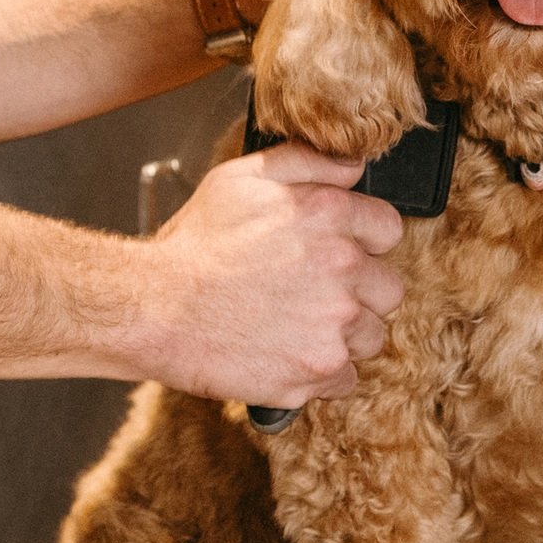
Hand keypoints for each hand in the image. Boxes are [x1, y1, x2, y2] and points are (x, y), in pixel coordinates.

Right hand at [131, 144, 405, 406]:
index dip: (362, 242)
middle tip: (313, 296)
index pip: (387, 229)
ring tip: (295, 327)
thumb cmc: (194, 245)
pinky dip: (322, 373)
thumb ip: (307, 163)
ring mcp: (334, 323)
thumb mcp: (241, 179)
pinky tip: (288, 354)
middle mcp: (343, 268)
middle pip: (387, 289)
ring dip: (342, 335)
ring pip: (369, 336)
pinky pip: (347, 378)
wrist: (154, 309)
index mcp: (329, 215)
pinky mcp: (318, 370)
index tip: (334, 255)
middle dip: (358, 293)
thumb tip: (355, 168)